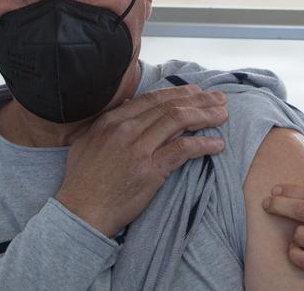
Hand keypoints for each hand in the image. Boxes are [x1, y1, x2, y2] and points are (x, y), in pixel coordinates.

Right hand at [55, 85, 227, 235]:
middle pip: (170, 106)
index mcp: (112, 120)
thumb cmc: (83, 182)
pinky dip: (203, 144)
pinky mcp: (150, 169)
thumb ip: (109, 124)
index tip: (196, 92)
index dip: (178, 93)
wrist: (80, 211)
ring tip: (222, 116)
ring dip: (205, 116)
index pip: (152, 98)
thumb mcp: (88, 142)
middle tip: (219, 99)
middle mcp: (125, 129)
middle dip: (199, 100)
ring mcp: (138, 148)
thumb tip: (129, 107)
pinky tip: (217, 145)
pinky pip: (183, 149)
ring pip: (179, 121)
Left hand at [263, 186, 303, 290]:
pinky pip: (301, 257)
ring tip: (299, 238)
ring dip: (295, 235)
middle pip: (299, 208)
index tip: (277, 189)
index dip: (291, 189)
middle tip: (266, 203)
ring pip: (299, 234)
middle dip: (278, 204)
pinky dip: (296, 254)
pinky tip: (298, 252)